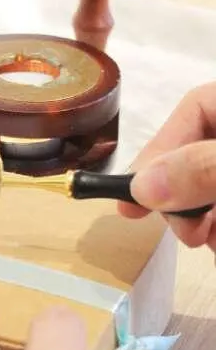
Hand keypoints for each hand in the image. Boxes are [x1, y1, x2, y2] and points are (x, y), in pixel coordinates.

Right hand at [118, 82, 215, 248]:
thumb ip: (203, 169)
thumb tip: (142, 186)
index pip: (197, 107)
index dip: (163, 146)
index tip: (140, 191)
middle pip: (200, 152)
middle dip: (182, 194)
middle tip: (180, 231)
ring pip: (212, 187)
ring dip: (199, 217)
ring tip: (205, 243)